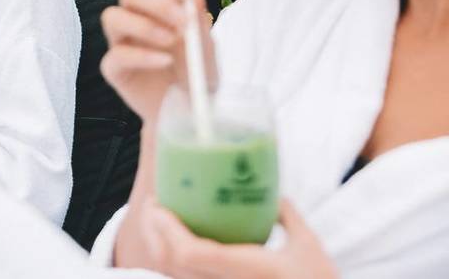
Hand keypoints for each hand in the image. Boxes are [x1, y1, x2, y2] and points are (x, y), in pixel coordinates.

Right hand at [100, 0, 215, 122]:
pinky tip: (163, 62)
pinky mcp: (114, 69)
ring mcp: (121, 43)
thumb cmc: (196, 72)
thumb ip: (198, 21)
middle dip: (156, 2)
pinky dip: (142, 56)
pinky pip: (117, 55)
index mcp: (156, 4)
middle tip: (182, 21)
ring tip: (170, 42)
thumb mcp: (206, 45)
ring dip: (144, 25)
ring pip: (112, 16)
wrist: (190, 111)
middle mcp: (134, 18)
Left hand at [138, 198, 337, 278]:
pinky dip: (171, 261)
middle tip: (155, 205)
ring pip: (172, 275)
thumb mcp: (309, 246)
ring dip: (158, 246)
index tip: (159, 204)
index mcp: (245, 271)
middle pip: (170, 264)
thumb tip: (271, 192)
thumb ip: (287, 215)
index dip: (167, 229)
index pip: (189, 255)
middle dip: (153, 232)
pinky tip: (175, 242)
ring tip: (160, 220)